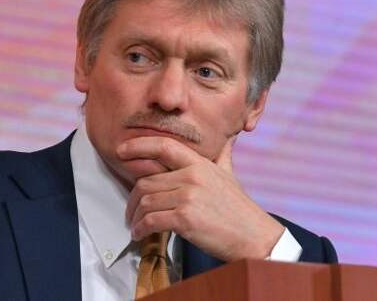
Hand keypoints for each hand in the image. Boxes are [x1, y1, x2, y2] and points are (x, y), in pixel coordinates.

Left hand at [119, 136, 283, 260]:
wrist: (255, 238)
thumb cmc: (240, 209)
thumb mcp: (229, 175)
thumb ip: (222, 156)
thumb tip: (229, 137)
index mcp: (200, 164)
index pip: (163, 146)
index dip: (138, 145)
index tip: (121, 150)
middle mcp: (192, 176)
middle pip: (146, 181)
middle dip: (132, 199)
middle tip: (130, 211)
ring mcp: (188, 197)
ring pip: (145, 202)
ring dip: (135, 217)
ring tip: (135, 226)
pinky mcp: (185, 218)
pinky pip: (151, 220)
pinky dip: (141, 228)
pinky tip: (140, 234)